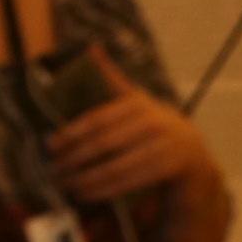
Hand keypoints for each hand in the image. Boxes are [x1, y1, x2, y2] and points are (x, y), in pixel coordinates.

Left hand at [50, 46, 216, 203]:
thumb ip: (112, 79)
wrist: (192, 154)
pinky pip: (129, 181)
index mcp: (139, 103)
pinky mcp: (169, 168)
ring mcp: (164, 146)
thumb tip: (92, 47)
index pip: (97, 120)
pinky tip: (85, 194)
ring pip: (114, 166)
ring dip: (85, 178)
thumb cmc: (152, 127)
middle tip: (52, 170)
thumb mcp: (135, 101)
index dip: (71, 133)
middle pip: (103, 143)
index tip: (50, 146)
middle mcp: (154, 121)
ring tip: (64, 185)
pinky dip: (103, 190)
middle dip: (74, 159)